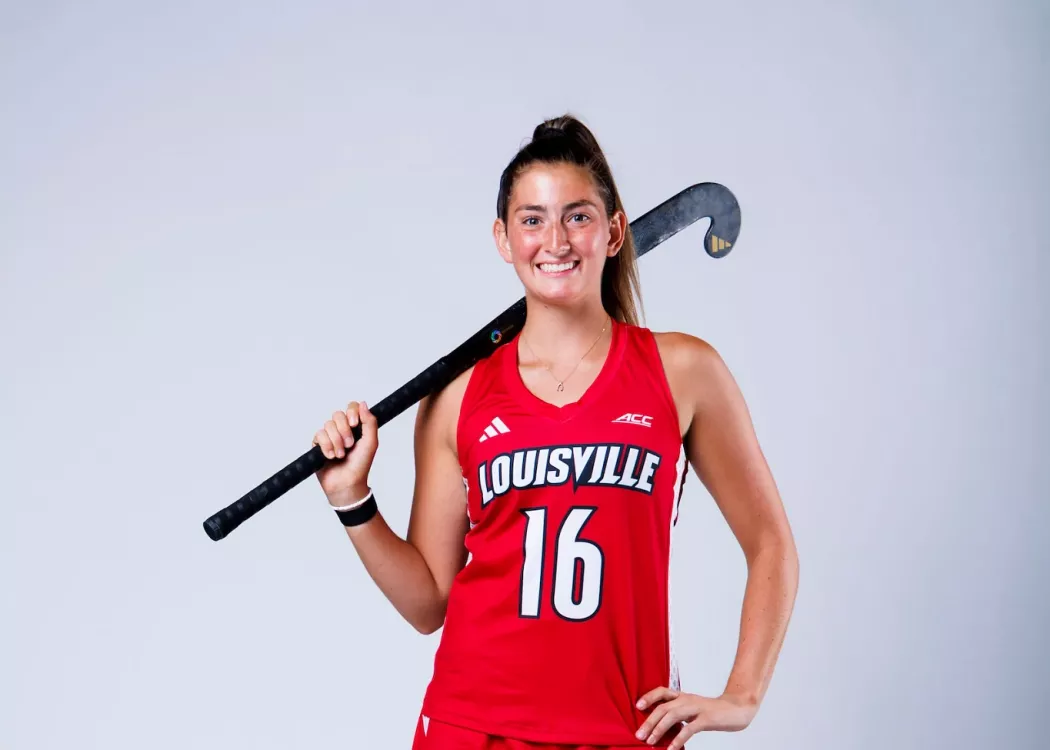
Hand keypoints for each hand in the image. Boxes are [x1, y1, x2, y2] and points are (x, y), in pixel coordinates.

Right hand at [312, 400, 378, 504]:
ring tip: (340, 455)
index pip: (351, 407)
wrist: (347, 483)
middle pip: (338, 414)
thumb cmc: (360, 465)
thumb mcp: (371, 442)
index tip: (354, 424)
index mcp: (356, 426)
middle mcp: (342, 429)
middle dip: (344, 430)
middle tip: (349, 445)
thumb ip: (370, 422)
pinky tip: (330, 456)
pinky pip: (319, 435)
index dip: (351, 412)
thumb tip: (363, 403)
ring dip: (336, 441)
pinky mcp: (318, 444)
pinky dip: (326, 446)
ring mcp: (329, 436)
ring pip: (328, 425)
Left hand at [634, 687, 756, 747]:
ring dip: (659, 729)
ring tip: (651, 741)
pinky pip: (689, 729)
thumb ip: (679, 715)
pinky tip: (671, 748)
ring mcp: (697, 708)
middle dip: (649, 721)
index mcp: (683, 696)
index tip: (637, 706)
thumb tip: (661, 727)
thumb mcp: (693, 709)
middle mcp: (687, 699)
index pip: (662, 692)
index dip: (649, 697)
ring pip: (673, 716)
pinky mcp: (706, 718)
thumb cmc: (712, 712)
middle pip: (663, 707)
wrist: (737, 709)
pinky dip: (678, 739)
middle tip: (639, 735)